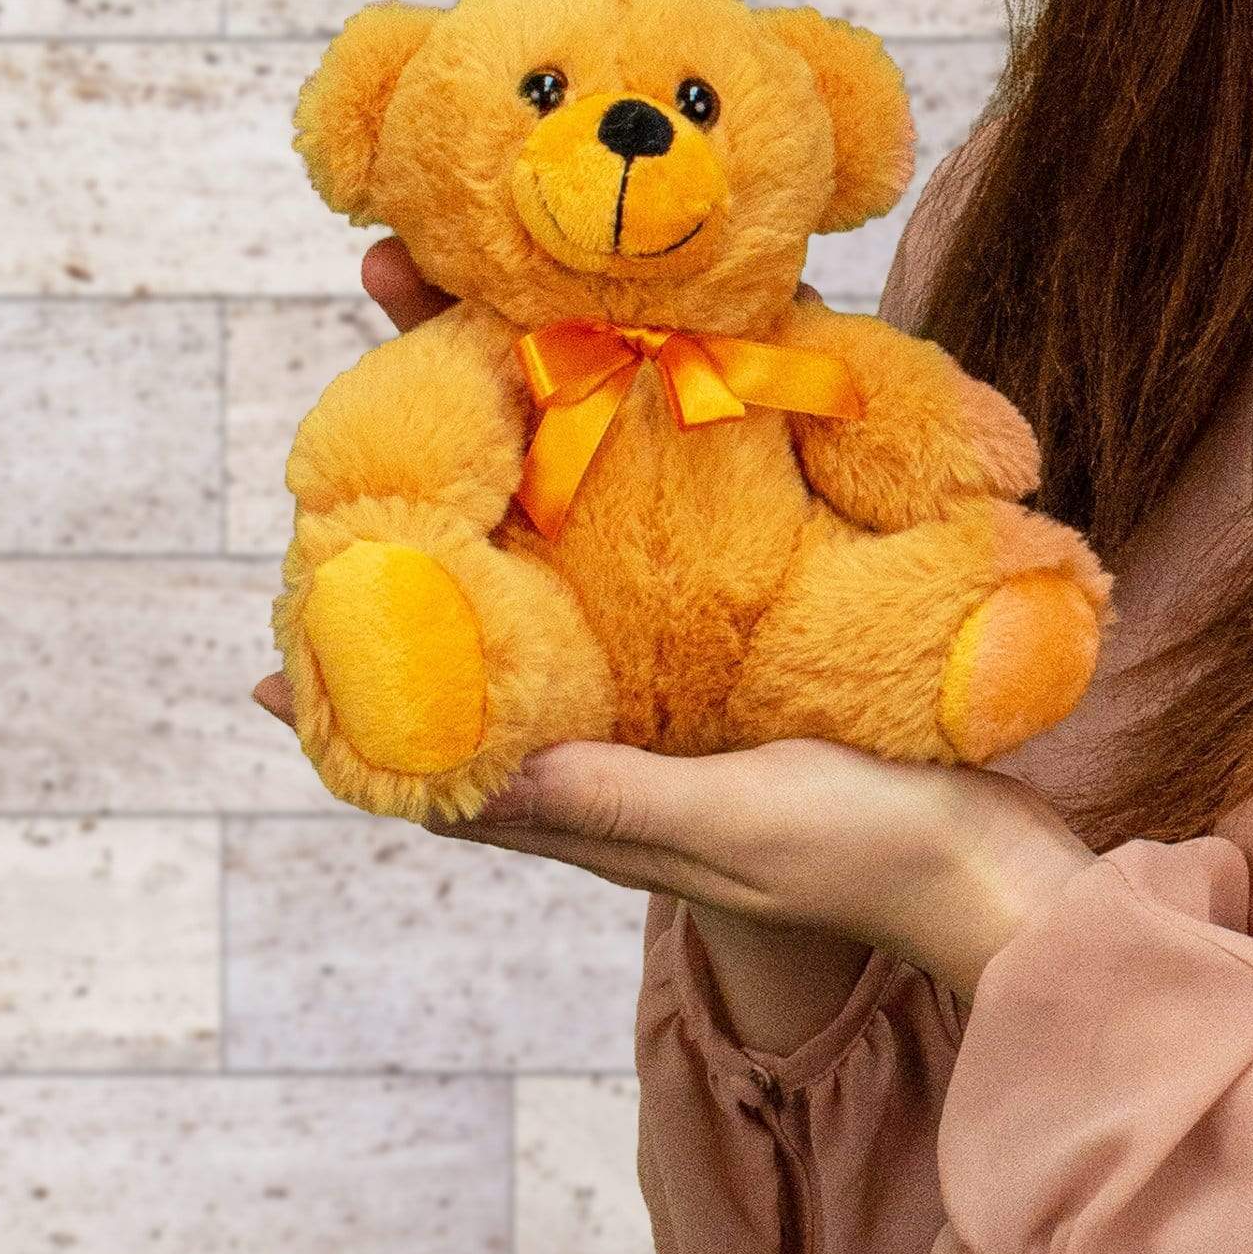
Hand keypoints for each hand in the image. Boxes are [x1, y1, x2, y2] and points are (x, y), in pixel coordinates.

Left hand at [254, 239, 1096, 993]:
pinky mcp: (758, 661)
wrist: (994, 866)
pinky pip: (672, 583)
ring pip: (580, 592)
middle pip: (501, 637)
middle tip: (381, 407)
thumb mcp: (730, 824)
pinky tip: (636, 437)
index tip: (258, 660)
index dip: (346, 711)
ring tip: (489, 387)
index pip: (440, 757)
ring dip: (533, 496)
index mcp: (594, 799)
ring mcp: (691, 702)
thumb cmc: (866, 857)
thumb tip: (464, 766)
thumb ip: (611, 798)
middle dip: (436, 534)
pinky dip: (637, 512)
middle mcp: (623, 742)